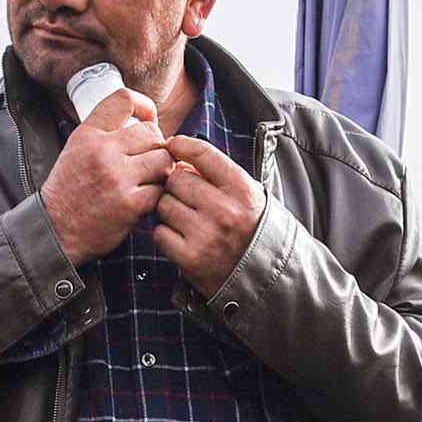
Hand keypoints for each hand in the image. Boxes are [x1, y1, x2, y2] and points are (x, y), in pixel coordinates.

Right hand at [42, 88, 171, 263]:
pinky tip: (142, 199)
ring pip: (163, 160)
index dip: (145, 107)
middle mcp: (102, 151)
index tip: (148, 120)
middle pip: (152, 133)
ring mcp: (118, 178)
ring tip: (148, 178)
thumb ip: (105, 134)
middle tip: (149, 159)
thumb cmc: (69, 191)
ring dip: (161, 170)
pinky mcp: (130, 204)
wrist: (56, 230)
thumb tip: (144, 124)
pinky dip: (156, 195)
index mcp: (88, 134)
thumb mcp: (77, 149)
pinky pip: (161, 189)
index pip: (123, 99)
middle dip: (157, 146)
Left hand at [150, 132, 265, 296]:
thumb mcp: (246, 195)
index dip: (182, 145)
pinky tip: (181, 238)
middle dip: (176, 186)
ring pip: (164, 204)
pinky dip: (165, 235)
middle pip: (176, 179)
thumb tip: (178, 156)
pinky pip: (159, 232)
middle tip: (187, 198)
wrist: (262, 276)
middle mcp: (225, 210)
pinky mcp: (190, 258)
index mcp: (242, 189)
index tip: (173, 145)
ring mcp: (206, 235)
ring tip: (187, 220)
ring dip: (169, 210)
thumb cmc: (249, 229)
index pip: (203, 153)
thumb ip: (217, 174)